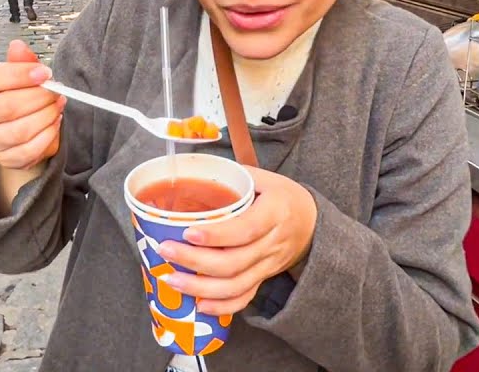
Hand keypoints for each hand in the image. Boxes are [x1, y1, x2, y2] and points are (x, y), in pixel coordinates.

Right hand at [0, 40, 63, 169]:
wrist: (12, 126)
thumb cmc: (12, 93)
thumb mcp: (16, 73)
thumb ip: (19, 61)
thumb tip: (18, 46)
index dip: (18, 75)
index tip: (44, 73)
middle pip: (5, 108)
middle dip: (38, 97)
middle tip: (56, 90)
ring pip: (18, 132)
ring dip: (45, 116)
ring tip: (57, 105)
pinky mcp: (1, 158)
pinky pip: (28, 151)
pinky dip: (47, 136)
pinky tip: (54, 123)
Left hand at [157, 168, 317, 315]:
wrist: (311, 223)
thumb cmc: (282, 196)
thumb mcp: (264, 178)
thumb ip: (233, 176)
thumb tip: (194, 172)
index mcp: (274, 212)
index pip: (246, 229)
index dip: (216, 235)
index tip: (188, 233)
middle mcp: (272, 243)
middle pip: (234, 262)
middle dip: (195, 261)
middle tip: (166, 251)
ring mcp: (268, 265)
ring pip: (236, 285)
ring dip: (200, 287)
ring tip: (171, 280)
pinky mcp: (264, 278)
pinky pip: (244, 298)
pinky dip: (221, 306)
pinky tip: (198, 305)